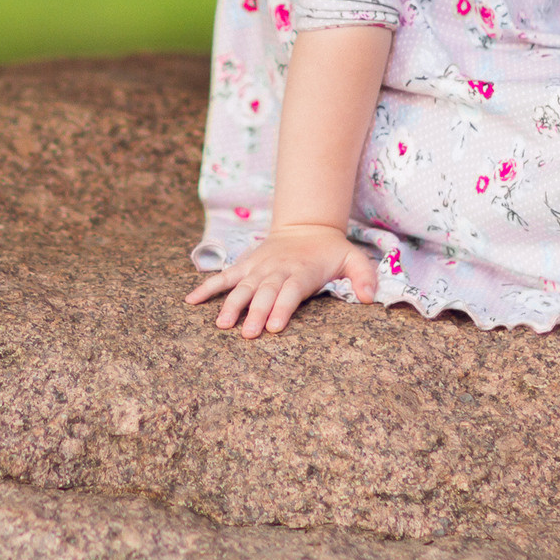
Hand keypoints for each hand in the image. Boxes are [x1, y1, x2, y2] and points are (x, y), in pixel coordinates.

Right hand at [184, 224, 378, 337]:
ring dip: (230, 305)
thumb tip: (370, 297)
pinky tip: (190, 301)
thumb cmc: (330, 250)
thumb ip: (363, 276)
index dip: (281, 308)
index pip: (290, 291)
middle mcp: (277, 270)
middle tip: (247, 335)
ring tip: (221, 324)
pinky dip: (207, 287)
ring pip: (241, 287)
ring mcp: (258, 267)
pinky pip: (223, 277)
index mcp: (301, 272)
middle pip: (264, 293)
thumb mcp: (353, 258)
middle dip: (255, 313)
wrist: (307, 225)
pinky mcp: (245, 265)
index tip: (273, 326)